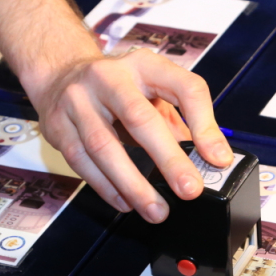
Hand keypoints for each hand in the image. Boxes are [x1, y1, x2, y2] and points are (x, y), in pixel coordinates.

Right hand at [28, 50, 233, 222]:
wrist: (59, 73)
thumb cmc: (116, 86)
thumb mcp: (152, 89)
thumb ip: (179, 120)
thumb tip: (208, 159)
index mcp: (143, 65)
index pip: (183, 87)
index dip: (204, 124)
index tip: (218, 158)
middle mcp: (108, 77)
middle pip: (140, 118)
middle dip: (168, 159)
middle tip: (189, 190)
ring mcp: (77, 100)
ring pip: (104, 146)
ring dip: (133, 184)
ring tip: (156, 210)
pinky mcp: (57, 125)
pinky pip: (82, 162)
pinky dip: (106, 187)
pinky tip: (125, 202)